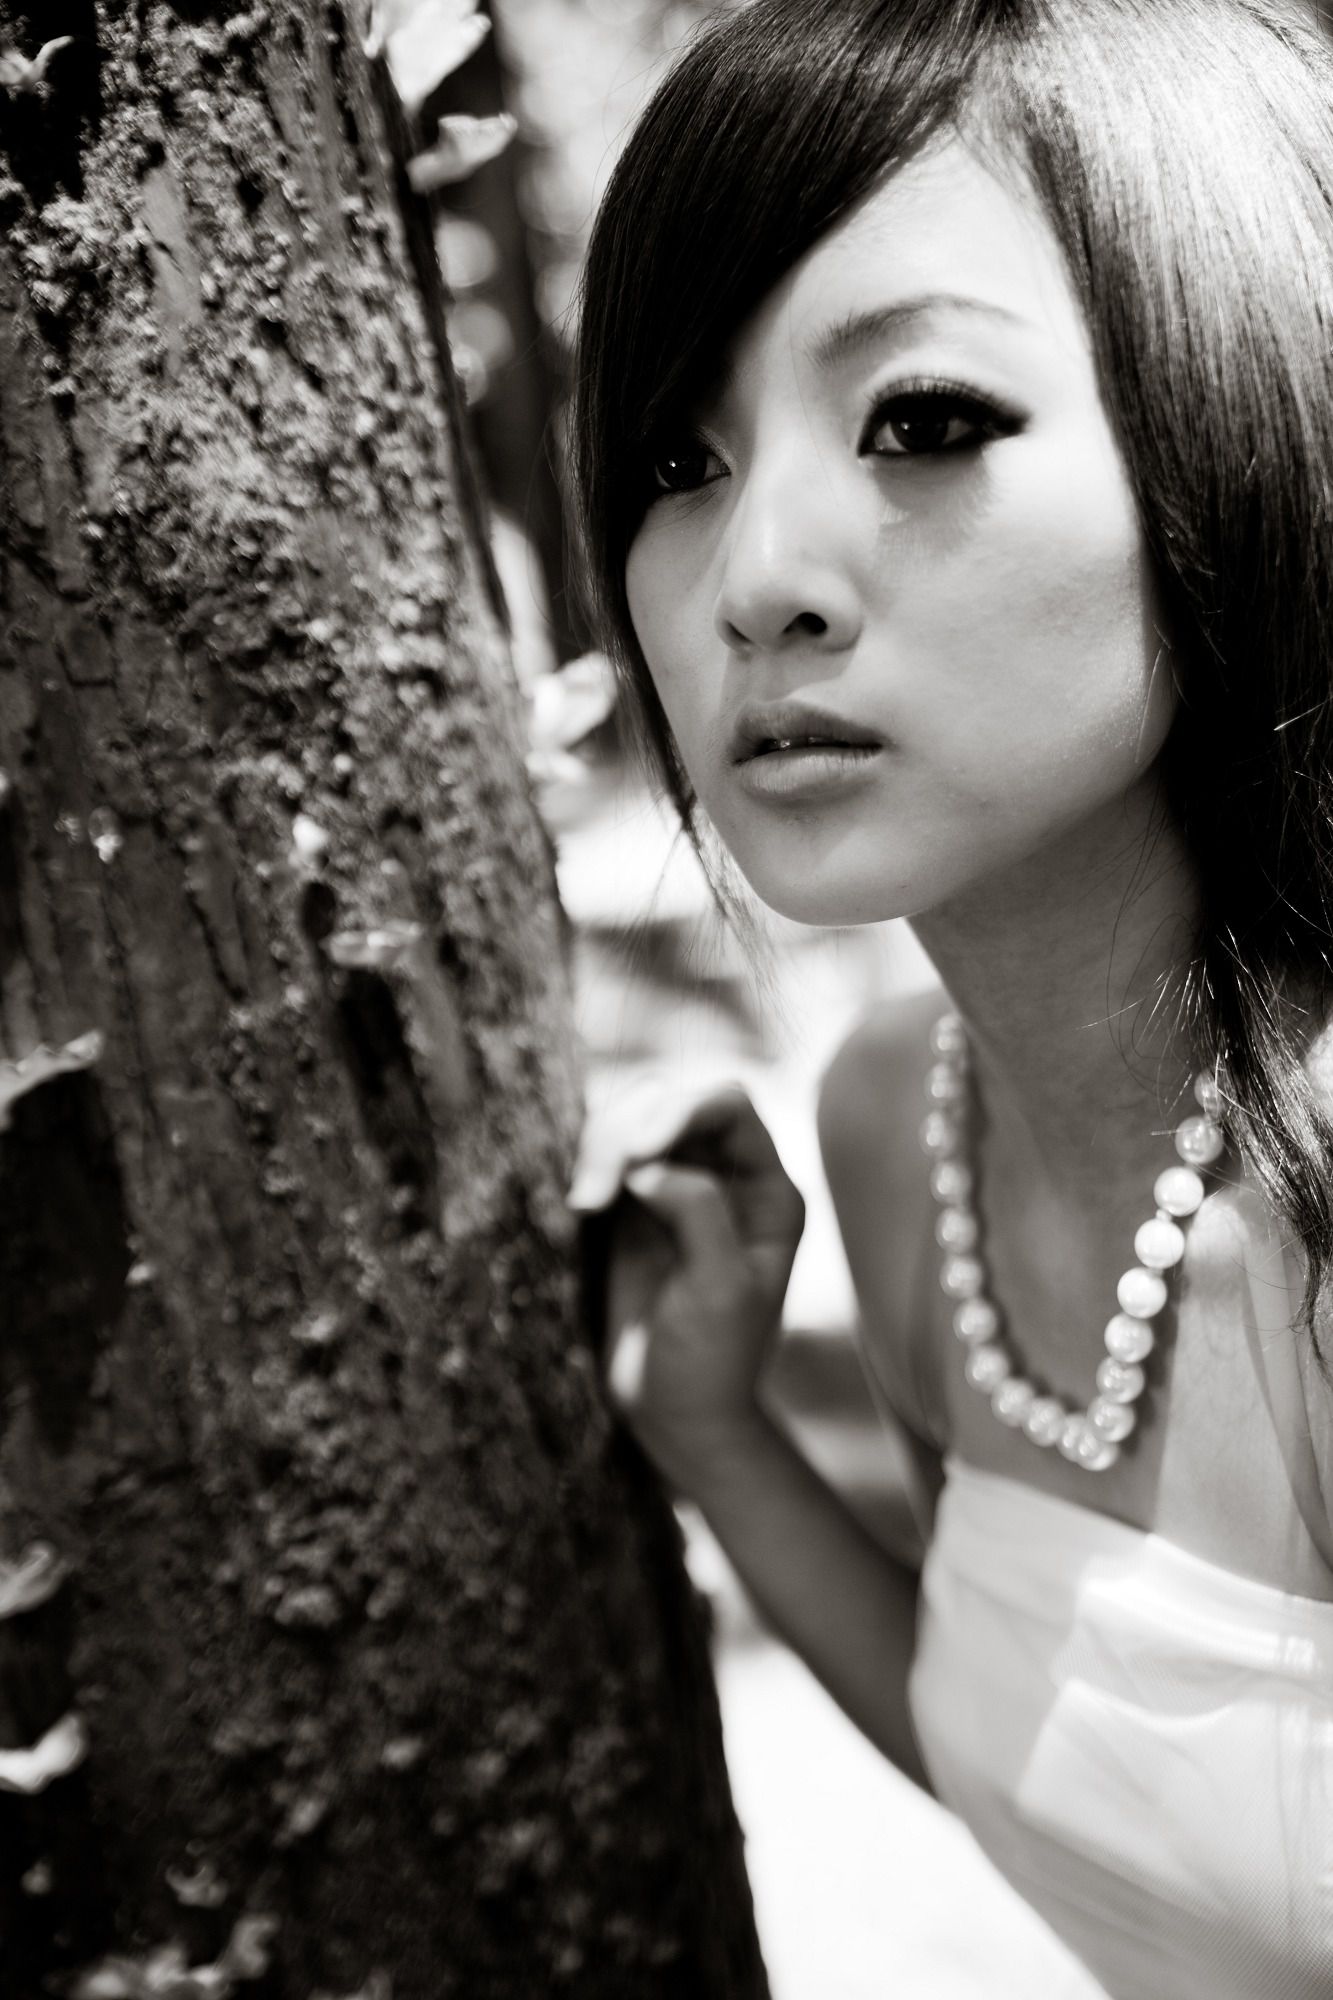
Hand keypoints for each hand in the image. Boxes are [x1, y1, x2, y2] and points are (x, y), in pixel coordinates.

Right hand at [570, 1083, 804, 1485]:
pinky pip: (602, 1155)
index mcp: (767, 1189)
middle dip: (629, 1130)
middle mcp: (724, 1176)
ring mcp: (673, 1188)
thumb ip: (699, 1213)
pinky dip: (585, 1164)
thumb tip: (650, 1166)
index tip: (638, 1149)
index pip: (729, 1106)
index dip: (681, 1107)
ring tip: (583, 1203)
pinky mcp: (628, 1208)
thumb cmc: (712, 1361)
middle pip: (672, 1101)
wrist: (674, 1415)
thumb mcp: (721, 1290)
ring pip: (631, 1120)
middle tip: (594, 1194)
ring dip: (600, 1145)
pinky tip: (579, 1203)